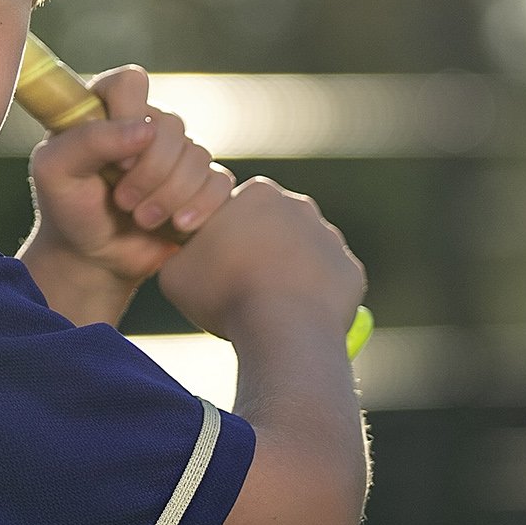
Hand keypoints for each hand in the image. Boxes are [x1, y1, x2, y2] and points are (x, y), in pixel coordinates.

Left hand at [20, 66, 234, 325]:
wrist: (94, 257)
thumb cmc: (68, 208)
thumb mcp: (55, 172)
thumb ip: (89, 140)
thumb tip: (145, 129)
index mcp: (106, 106)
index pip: (130, 81)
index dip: (129, 117)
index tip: (116, 160)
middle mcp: (146, 121)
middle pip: (170, 124)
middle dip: (149, 172)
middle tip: (123, 201)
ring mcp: (177, 151)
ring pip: (197, 155)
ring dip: (169, 195)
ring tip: (142, 219)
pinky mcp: (202, 182)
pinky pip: (219, 182)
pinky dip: (200, 207)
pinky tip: (178, 225)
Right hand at [157, 173, 365, 344]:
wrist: (285, 330)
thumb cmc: (225, 295)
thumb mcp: (175, 271)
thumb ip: (180, 252)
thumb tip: (184, 255)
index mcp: (257, 194)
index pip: (234, 210)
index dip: (220, 238)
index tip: (213, 266)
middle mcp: (299, 206)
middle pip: (272, 227)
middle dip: (257, 250)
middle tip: (239, 286)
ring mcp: (331, 239)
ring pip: (302, 253)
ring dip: (287, 272)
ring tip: (268, 306)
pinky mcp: (351, 271)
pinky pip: (327, 282)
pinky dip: (313, 297)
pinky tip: (295, 316)